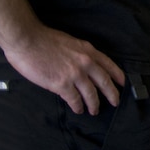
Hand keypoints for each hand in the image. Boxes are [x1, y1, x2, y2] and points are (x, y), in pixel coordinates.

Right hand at [5, 26, 124, 114]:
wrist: (26, 39)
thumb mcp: (70, 42)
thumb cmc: (43, 39)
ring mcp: (74, 74)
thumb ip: (80, 54)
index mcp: (88, 50)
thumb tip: (83, 66)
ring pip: (92, 94)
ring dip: (94, 105)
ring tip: (94, 110)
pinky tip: (78, 109)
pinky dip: (78, 106)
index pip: (109, 65)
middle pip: (105, 83)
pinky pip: (74, 99)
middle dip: (112, 95)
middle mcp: (85, 62)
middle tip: (115, 102)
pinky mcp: (61, 84)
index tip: (123, 84)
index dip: (118, 76)